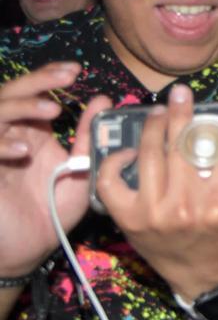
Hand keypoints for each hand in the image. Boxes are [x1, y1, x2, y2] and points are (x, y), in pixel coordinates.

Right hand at [1, 65, 102, 279]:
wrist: (30, 249)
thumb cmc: (54, 211)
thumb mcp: (81, 170)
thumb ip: (89, 136)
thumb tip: (105, 99)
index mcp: (32, 132)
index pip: (34, 93)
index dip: (49, 76)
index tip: (76, 70)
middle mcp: (9, 137)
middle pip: (10, 94)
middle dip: (37, 81)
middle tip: (66, 77)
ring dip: (20, 107)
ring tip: (51, 110)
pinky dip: (1, 145)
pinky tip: (23, 150)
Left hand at [97, 84, 217, 301]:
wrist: (198, 275)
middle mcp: (183, 207)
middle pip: (182, 148)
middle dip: (183, 115)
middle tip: (182, 93)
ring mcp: (151, 211)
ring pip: (149, 157)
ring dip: (153, 128)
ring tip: (159, 111)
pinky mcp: (127, 217)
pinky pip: (111, 183)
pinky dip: (114, 163)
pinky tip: (129, 150)